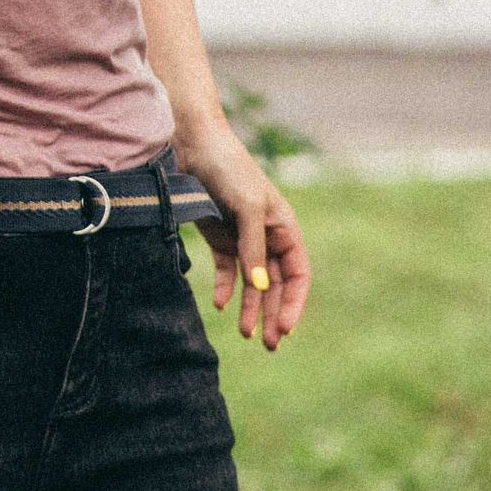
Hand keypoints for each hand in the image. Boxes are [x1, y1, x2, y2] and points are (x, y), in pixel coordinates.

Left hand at [176, 126, 309, 351]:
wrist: (192, 144)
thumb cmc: (228, 169)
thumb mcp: (247, 207)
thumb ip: (253, 247)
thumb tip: (260, 288)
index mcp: (284, 227)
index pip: (298, 273)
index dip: (295, 301)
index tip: (286, 327)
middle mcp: (267, 236)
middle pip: (275, 283)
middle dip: (274, 313)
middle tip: (269, 345)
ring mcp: (242, 238)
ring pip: (251, 282)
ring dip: (250, 308)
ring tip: (244, 334)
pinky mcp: (218, 236)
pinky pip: (226, 269)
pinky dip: (224, 287)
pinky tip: (219, 303)